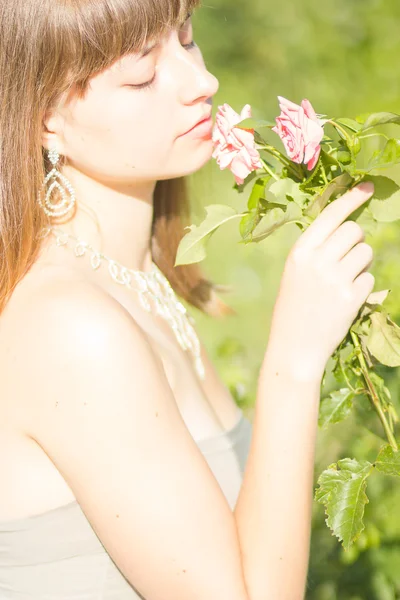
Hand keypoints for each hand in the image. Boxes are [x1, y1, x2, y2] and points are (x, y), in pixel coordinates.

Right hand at [266, 181, 374, 381]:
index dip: (352, 198)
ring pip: (366, 252)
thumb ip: (316, 249)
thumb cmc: (293, 307)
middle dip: (357, 241)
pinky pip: (370, 277)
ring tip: (344, 282)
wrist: (293, 346)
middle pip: (354, 231)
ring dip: (362, 263)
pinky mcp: (351, 297)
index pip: (330, 215)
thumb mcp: (295, 272)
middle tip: (347, 259)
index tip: (368, 187)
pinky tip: (346, 300)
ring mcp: (335, 279)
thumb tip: (348, 227)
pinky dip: (363, 286)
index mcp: (299, 252)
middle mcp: (317, 260)